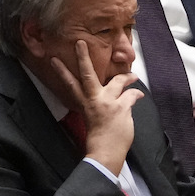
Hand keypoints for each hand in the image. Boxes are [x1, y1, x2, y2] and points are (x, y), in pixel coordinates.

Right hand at [47, 43, 142, 174]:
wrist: (106, 152)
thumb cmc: (100, 138)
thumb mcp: (93, 119)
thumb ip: (98, 105)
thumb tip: (112, 96)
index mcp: (84, 104)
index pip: (70, 85)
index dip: (62, 71)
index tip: (54, 59)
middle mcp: (94, 100)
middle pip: (87, 75)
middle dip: (83, 58)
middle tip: (80, 43)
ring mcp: (108, 103)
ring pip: (117, 81)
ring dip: (126, 77)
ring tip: (132, 75)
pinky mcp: (121, 107)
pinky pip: (132, 95)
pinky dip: (136, 94)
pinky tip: (140, 95)